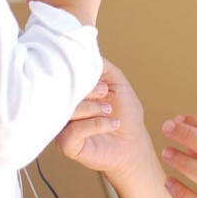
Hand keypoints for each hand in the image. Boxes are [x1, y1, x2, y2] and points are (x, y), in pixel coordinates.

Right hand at [56, 59, 150, 179]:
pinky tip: (111, 124)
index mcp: (73, 93)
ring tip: (109, 111)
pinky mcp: (66, 144)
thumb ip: (102, 67)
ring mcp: (62, 126)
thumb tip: (87, 52)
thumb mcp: (117, 83)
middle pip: (62, 91)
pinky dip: (96, 124)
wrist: (133, 145)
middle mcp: (64, 107)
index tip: (102, 83)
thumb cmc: (125, 115)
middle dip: (87, 90)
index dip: (81, 75)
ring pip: (68, 110)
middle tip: (104, 92)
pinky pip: (74, 130)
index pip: (65, 77)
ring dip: (94, 108)